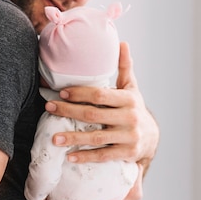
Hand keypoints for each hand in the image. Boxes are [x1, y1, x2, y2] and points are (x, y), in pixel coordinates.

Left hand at [44, 42, 158, 172]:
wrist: (151, 137)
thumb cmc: (134, 108)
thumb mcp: (132, 88)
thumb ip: (125, 67)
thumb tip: (123, 43)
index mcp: (129, 99)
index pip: (100, 95)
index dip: (80, 93)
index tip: (61, 92)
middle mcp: (130, 118)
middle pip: (93, 115)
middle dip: (69, 111)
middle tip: (49, 107)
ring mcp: (128, 138)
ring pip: (96, 138)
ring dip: (73, 138)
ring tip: (54, 138)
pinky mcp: (126, 154)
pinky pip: (102, 156)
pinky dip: (85, 156)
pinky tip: (69, 156)